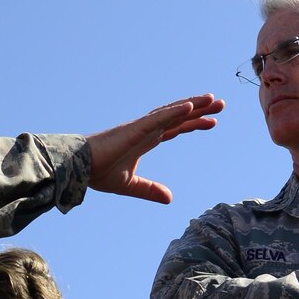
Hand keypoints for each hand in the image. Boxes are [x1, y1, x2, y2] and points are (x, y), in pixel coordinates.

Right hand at [86, 94, 224, 204]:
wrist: (78, 168)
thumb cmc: (98, 172)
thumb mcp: (131, 185)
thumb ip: (150, 190)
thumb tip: (170, 199)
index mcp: (145, 140)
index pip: (175, 129)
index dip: (193, 124)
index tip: (212, 122)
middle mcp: (145, 130)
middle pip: (178, 116)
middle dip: (200, 110)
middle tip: (221, 104)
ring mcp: (140, 127)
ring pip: (171, 112)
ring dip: (192, 105)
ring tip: (212, 99)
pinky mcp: (133, 129)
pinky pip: (157, 118)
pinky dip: (174, 111)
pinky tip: (190, 106)